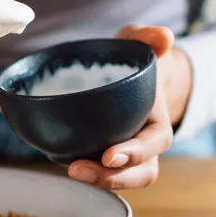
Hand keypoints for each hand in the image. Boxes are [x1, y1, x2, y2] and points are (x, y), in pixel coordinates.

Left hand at [67, 25, 192, 189]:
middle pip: (138, 173)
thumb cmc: (134, 62)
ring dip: (96, 180)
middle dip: (111, 177)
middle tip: (78, 169)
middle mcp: (143, 146)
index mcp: (157, 123)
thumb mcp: (140, 45)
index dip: (134, 154)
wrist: (126, 77)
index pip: (154, 145)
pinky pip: (95, 169)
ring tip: (70, 170)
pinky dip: (76, 166)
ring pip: (118, 178)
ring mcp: (122, 155)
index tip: (109, 155)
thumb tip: (163, 36)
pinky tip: (52, 152)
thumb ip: (149, 38)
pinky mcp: (100, 156)